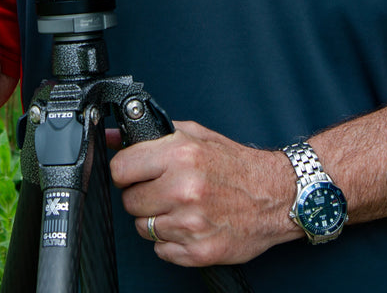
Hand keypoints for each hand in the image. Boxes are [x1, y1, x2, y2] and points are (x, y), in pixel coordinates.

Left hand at [108, 120, 297, 267]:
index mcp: (181, 154)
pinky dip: (171, 240)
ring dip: (157, 219)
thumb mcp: (195, 135)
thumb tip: (112, 138)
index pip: (121, 169)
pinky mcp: (197, 251)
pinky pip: (160, 250)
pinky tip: (190, 224)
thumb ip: (152, 134)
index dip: (126, 171)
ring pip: (143, 227)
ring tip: (181, 206)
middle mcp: (183, 188)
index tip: (135, 172)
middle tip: (164, 189)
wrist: (275, 195)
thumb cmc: (235, 164)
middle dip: (143, 196)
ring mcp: (190, 223)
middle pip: (129, 201)